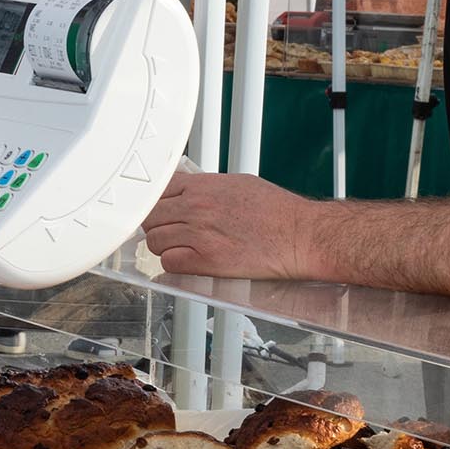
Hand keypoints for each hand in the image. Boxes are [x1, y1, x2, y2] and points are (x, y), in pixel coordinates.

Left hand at [140, 171, 312, 279]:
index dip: (157, 204)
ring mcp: (198, 233)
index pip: (157, 191)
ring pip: (155, 241)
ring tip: (182, 249)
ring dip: (165, 247)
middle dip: (158, 226)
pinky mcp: (206, 260)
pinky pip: (169, 263)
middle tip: (171, 233)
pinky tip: (189, 262)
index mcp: (202, 186)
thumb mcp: (237, 184)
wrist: (299, 234)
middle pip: (150, 217)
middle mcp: (196, 207)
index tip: (161, 212)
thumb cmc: (277, 212)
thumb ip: (207, 188)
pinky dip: (175, 265)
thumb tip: (191, 193)